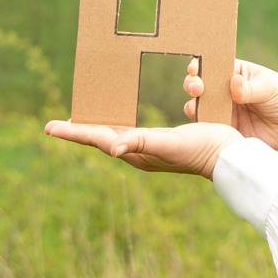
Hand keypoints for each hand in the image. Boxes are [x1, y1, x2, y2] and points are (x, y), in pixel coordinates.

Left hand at [44, 120, 242, 178]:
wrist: (229, 157)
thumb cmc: (199, 150)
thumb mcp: (168, 144)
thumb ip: (140, 143)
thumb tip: (112, 149)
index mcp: (134, 152)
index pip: (96, 140)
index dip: (73, 133)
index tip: (49, 127)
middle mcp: (138, 152)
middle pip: (100, 139)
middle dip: (80, 131)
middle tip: (58, 124)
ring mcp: (150, 148)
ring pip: (115, 136)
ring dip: (97, 128)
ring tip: (83, 121)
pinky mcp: (163, 141)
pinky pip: (132, 132)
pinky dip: (120, 124)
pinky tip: (122, 120)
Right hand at [184, 58, 277, 150]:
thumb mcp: (269, 87)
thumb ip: (249, 88)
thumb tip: (234, 83)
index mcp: (234, 72)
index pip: (212, 66)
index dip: (200, 67)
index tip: (195, 70)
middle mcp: (224, 90)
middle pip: (200, 86)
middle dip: (193, 85)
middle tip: (197, 89)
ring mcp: (224, 109)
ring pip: (200, 106)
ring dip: (195, 106)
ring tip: (199, 107)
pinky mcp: (226, 128)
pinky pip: (210, 127)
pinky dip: (205, 126)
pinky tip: (206, 125)